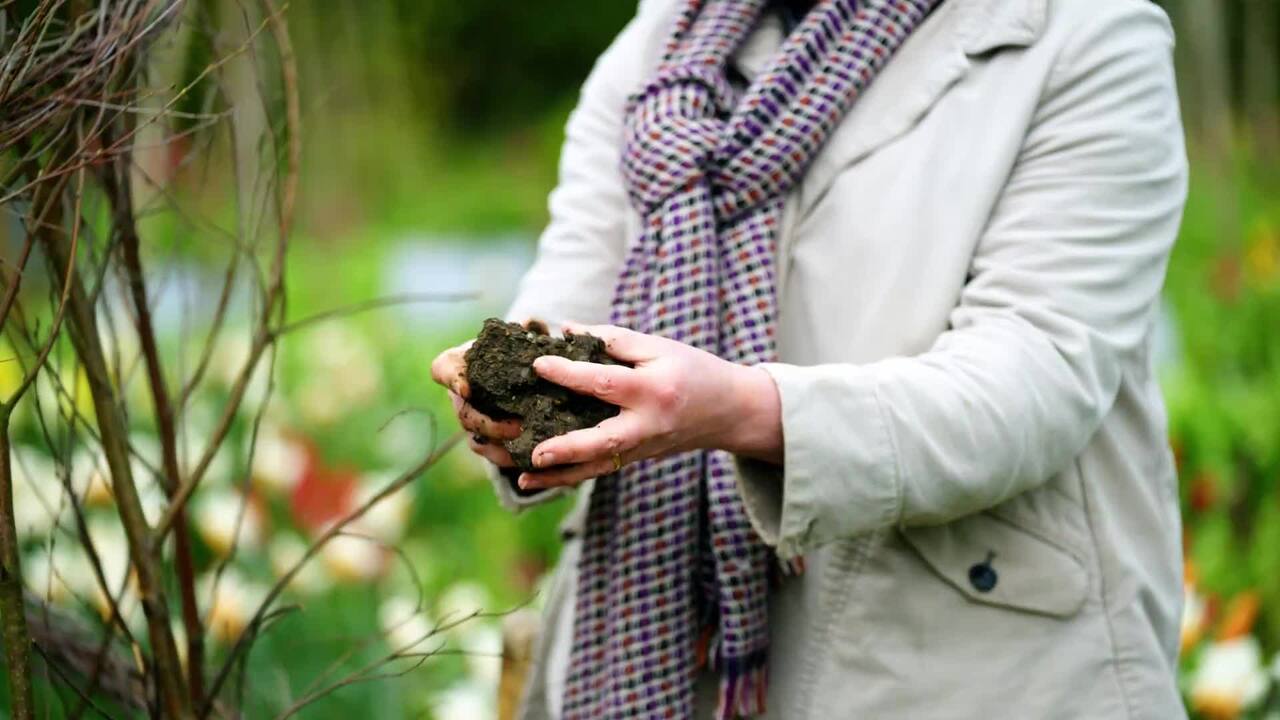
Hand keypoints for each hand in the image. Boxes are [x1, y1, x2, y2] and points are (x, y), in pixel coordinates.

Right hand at [429, 339, 521, 467]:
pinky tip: (528, 459)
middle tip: (517, 426)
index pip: (443, 369)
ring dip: (500, 446)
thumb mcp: (522, 337)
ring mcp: (470, 420)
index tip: (468, 387)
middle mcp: (460, 395)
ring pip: (476, 439)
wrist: (522, 373)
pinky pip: (490, 454)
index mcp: (460, 365)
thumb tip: (534, 323)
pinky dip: (507, 458)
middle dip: (490, 423)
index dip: (452, 379)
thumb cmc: (516, 349)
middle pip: (465, 414)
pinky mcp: (485, 439)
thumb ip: (528, 329)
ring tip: (525, 446)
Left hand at [518, 323, 781, 489]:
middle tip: (536, 452)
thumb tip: (568, 330)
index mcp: (654, 390)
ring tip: (524, 477)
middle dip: (569, 449)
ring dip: (560, 475)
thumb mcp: (660, 347)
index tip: (538, 364)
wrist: (729, 410)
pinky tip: (540, 477)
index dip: (571, 373)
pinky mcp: (637, 459)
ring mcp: (642, 448)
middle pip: (605, 442)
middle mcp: (648, 425)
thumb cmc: (693, 370)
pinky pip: (600, 469)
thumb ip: (615, 339)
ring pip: (597, 467)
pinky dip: (570, 475)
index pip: (607, 383)